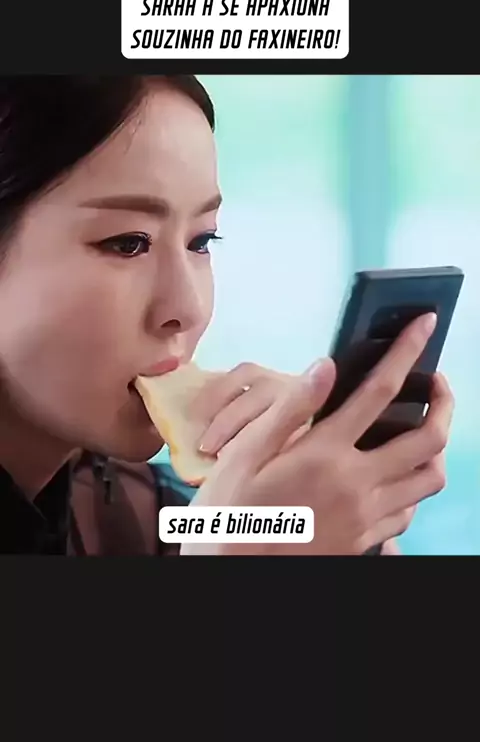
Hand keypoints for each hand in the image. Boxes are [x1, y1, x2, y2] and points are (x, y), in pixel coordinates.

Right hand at [183, 314, 452, 554]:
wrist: (232, 579)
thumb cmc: (231, 515)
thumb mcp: (245, 455)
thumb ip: (290, 408)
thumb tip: (325, 366)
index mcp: (325, 454)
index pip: (380, 390)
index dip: (407, 350)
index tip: (425, 323)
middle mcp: (357, 484)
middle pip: (429, 437)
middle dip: (445, 402)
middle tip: (437, 382)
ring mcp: (366, 517)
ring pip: (430, 478)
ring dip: (437, 446)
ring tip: (424, 427)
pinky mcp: (365, 542)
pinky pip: (410, 512)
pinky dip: (414, 487)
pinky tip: (397, 476)